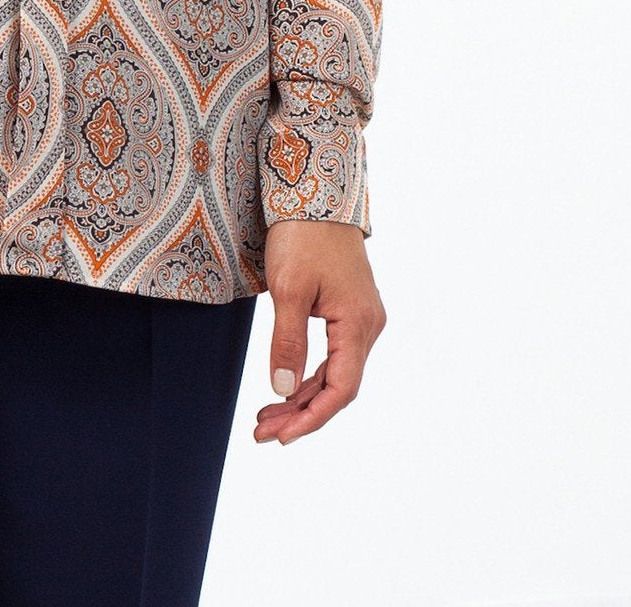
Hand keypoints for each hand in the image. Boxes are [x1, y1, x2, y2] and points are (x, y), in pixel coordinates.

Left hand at [253, 221, 385, 445]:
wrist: (315, 194)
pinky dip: (308, 373)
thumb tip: (283, 389)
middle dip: (300, 412)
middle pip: (338, 385)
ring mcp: (361, 318)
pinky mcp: (349, 310)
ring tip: (266, 417)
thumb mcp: (289, 289)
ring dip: (302, 396)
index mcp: (359, 323)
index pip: (341, 389)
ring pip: (334, 372)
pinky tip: (285, 387)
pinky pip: (333, 354)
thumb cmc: (303, 236)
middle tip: (262, 432)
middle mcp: (368, 325)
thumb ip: (288, 341)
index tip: (282, 437)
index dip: (312, 418)